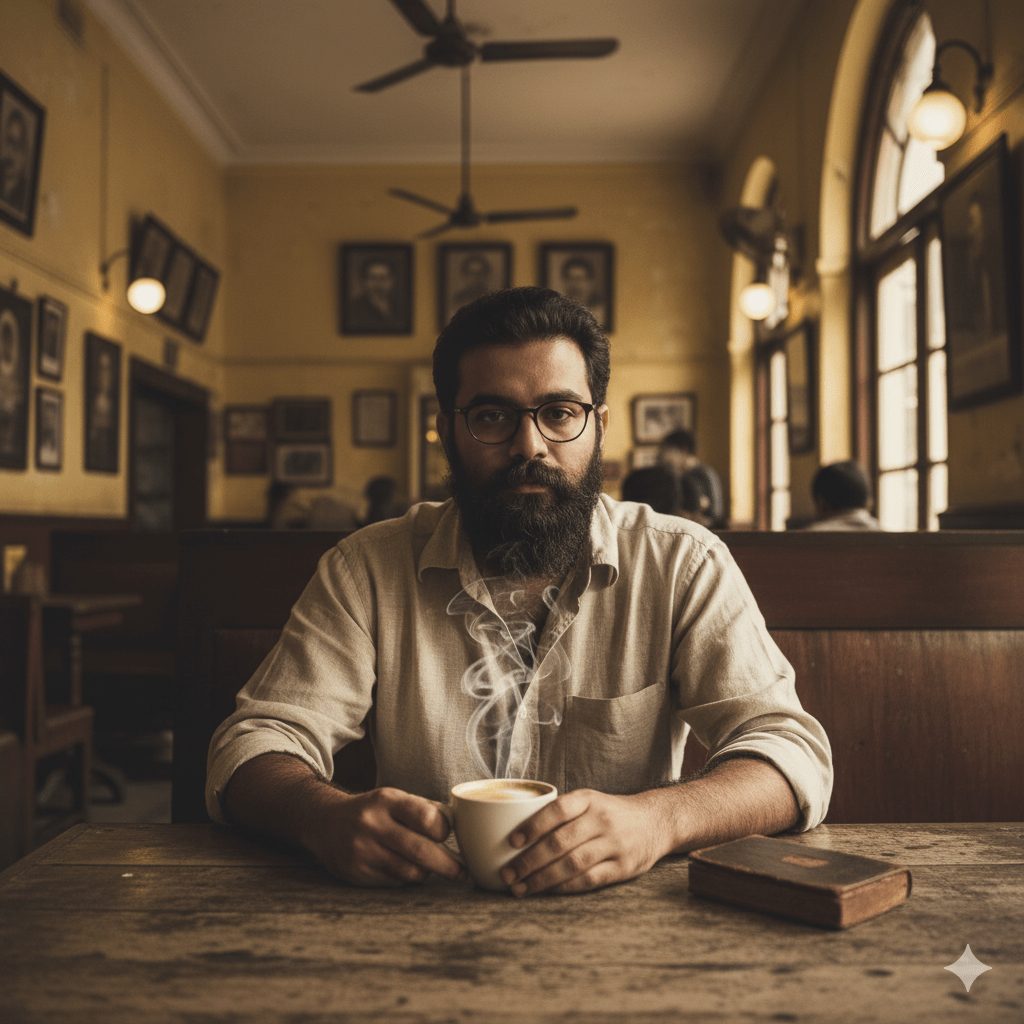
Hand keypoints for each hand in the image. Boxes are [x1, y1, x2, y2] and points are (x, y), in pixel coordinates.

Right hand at [303, 786, 463, 886]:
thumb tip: (461, 825)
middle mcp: (372, 824)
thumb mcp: (394, 799)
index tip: (447, 834)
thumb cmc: (372, 810)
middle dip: (447, 865)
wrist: (324, 822)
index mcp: (387, 800)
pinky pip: (393, 883)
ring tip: (429, 867)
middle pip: (420, 851)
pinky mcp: (356, 873)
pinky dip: (406, 879)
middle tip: (462, 871)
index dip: (443, 829)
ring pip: (409, 872)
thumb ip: (426, 809)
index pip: (427, 817)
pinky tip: (405, 870)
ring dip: (425, 872)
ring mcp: (363, 851)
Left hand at [499, 789, 662, 895]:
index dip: (533, 826)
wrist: (654, 822)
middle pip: (560, 842)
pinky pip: (588, 880)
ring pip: (572, 864)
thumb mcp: (589, 800)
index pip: (557, 810)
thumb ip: (561, 812)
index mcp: (589, 799)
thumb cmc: (609, 813)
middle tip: (508, 874)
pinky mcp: (622, 868)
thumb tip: (516, 832)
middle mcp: (602, 820)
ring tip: (521, 888)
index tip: (512, 841)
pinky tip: (547, 891)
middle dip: (529, 861)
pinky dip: (564, 887)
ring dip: (543, 879)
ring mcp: (614, 844)